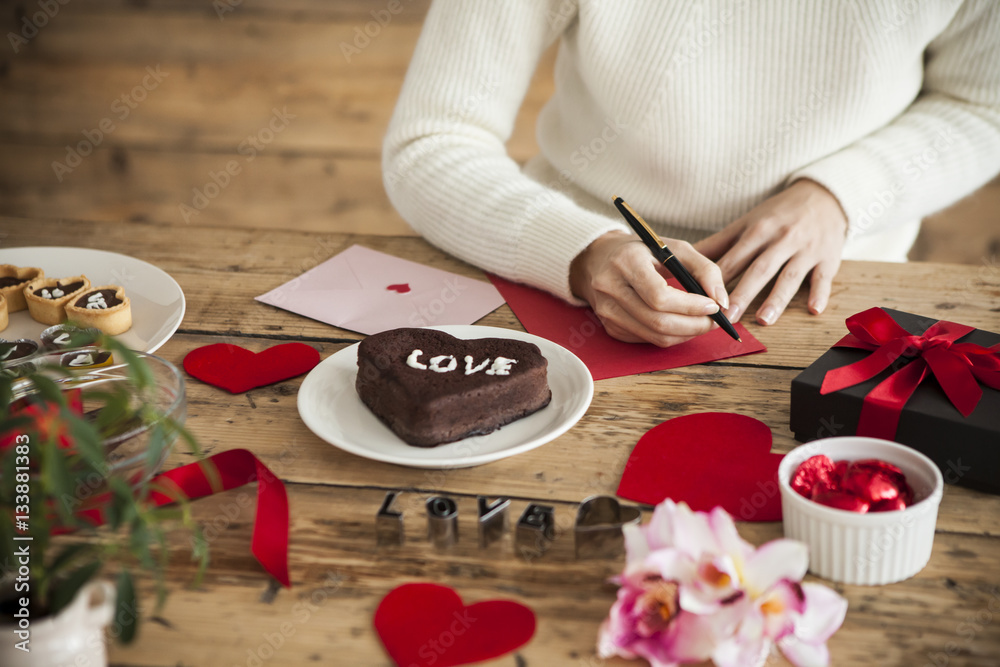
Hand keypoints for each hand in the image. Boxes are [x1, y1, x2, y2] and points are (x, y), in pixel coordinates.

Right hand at [570, 230, 727, 346]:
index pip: (659, 296)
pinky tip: (680, 324)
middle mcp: (610, 287)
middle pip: (658, 321)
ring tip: (702, 323)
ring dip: (685, 334)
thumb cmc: (643, 252)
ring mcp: (607, 310)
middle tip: (714, 321)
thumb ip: (704, 269)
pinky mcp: (609, 326)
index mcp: (626, 262)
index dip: (690, 306)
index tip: (713, 306)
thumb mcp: (675, 248)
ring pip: (654, 335)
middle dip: (693, 325)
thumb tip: (722, 301)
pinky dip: (670, 336)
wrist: (599, 259)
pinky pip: (646, 340)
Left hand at [696, 179, 846, 325]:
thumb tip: (684, 258)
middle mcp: (782, 239)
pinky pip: (824, 278)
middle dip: (743, 293)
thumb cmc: (779, 214)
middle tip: (727, 316)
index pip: (735, 258)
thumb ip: (718, 243)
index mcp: (758, 230)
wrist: (824, 196)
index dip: (718, 279)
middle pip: (760, 269)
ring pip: (790, 276)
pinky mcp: (829, 258)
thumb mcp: (748, 222)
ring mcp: (807, 249)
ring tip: (763, 320)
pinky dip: (820, 293)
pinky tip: (814, 310)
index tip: (703, 298)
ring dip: (777, 298)